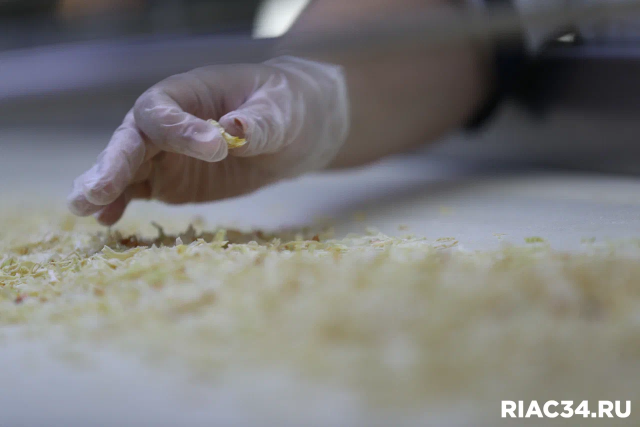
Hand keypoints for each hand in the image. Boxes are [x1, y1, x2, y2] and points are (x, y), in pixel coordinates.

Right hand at [67, 56, 349, 224]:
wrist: (293, 131)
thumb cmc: (285, 107)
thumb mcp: (281, 110)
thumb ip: (259, 121)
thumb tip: (234, 129)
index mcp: (189, 93)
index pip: (165, 109)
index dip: (179, 129)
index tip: (217, 149)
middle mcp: (169, 123)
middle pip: (132, 139)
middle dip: (116, 164)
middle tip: (100, 190)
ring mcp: (167, 154)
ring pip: (127, 167)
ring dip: (105, 186)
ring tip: (84, 207)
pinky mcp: (172, 180)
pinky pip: (140, 189)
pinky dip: (121, 203)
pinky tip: (106, 221)